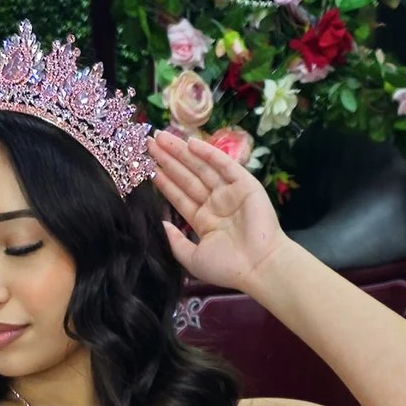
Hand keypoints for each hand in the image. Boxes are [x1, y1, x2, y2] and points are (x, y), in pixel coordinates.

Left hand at [149, 128, 291, 297]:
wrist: (259, 267)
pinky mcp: (245, 184)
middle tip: (149, 142)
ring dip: (181, 152)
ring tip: (160, 137)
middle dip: (168, 160)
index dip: (163, 180)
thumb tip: (161, 224)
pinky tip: (190, 143)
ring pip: (201, 168)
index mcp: (203, 220)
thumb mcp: (193, 259)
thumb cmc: (228, 268)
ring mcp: (229, 192)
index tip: (146, 165)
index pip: (179, 195)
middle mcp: (215, 203)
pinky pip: (224, 165)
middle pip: (187, 177)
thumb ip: (176, 242)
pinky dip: (208, 153)